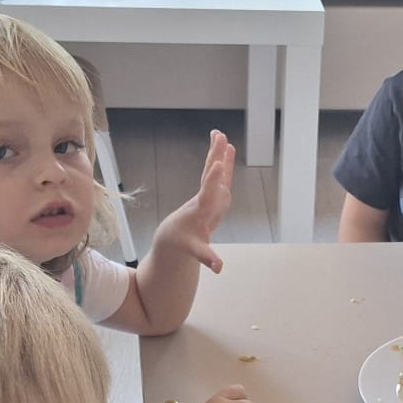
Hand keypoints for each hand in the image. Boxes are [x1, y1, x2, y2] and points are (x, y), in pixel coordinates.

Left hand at [152, 130, 233, 272]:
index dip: (212, 182)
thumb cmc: (183, 243)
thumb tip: (219, 268)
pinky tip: (228, 147)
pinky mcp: (212, 193)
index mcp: (200, 211)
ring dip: (217, 153)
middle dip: (215, 159)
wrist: (174, 236)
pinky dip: (224, 161)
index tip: (217, 166)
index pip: (207, 194)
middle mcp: (203, 198)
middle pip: (209, 176)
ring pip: (212, 171)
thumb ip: (207, 257)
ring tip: (220, 134)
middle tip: (220, 138)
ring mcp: (207, 194)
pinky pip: (218, 174)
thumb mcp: (195, 251)